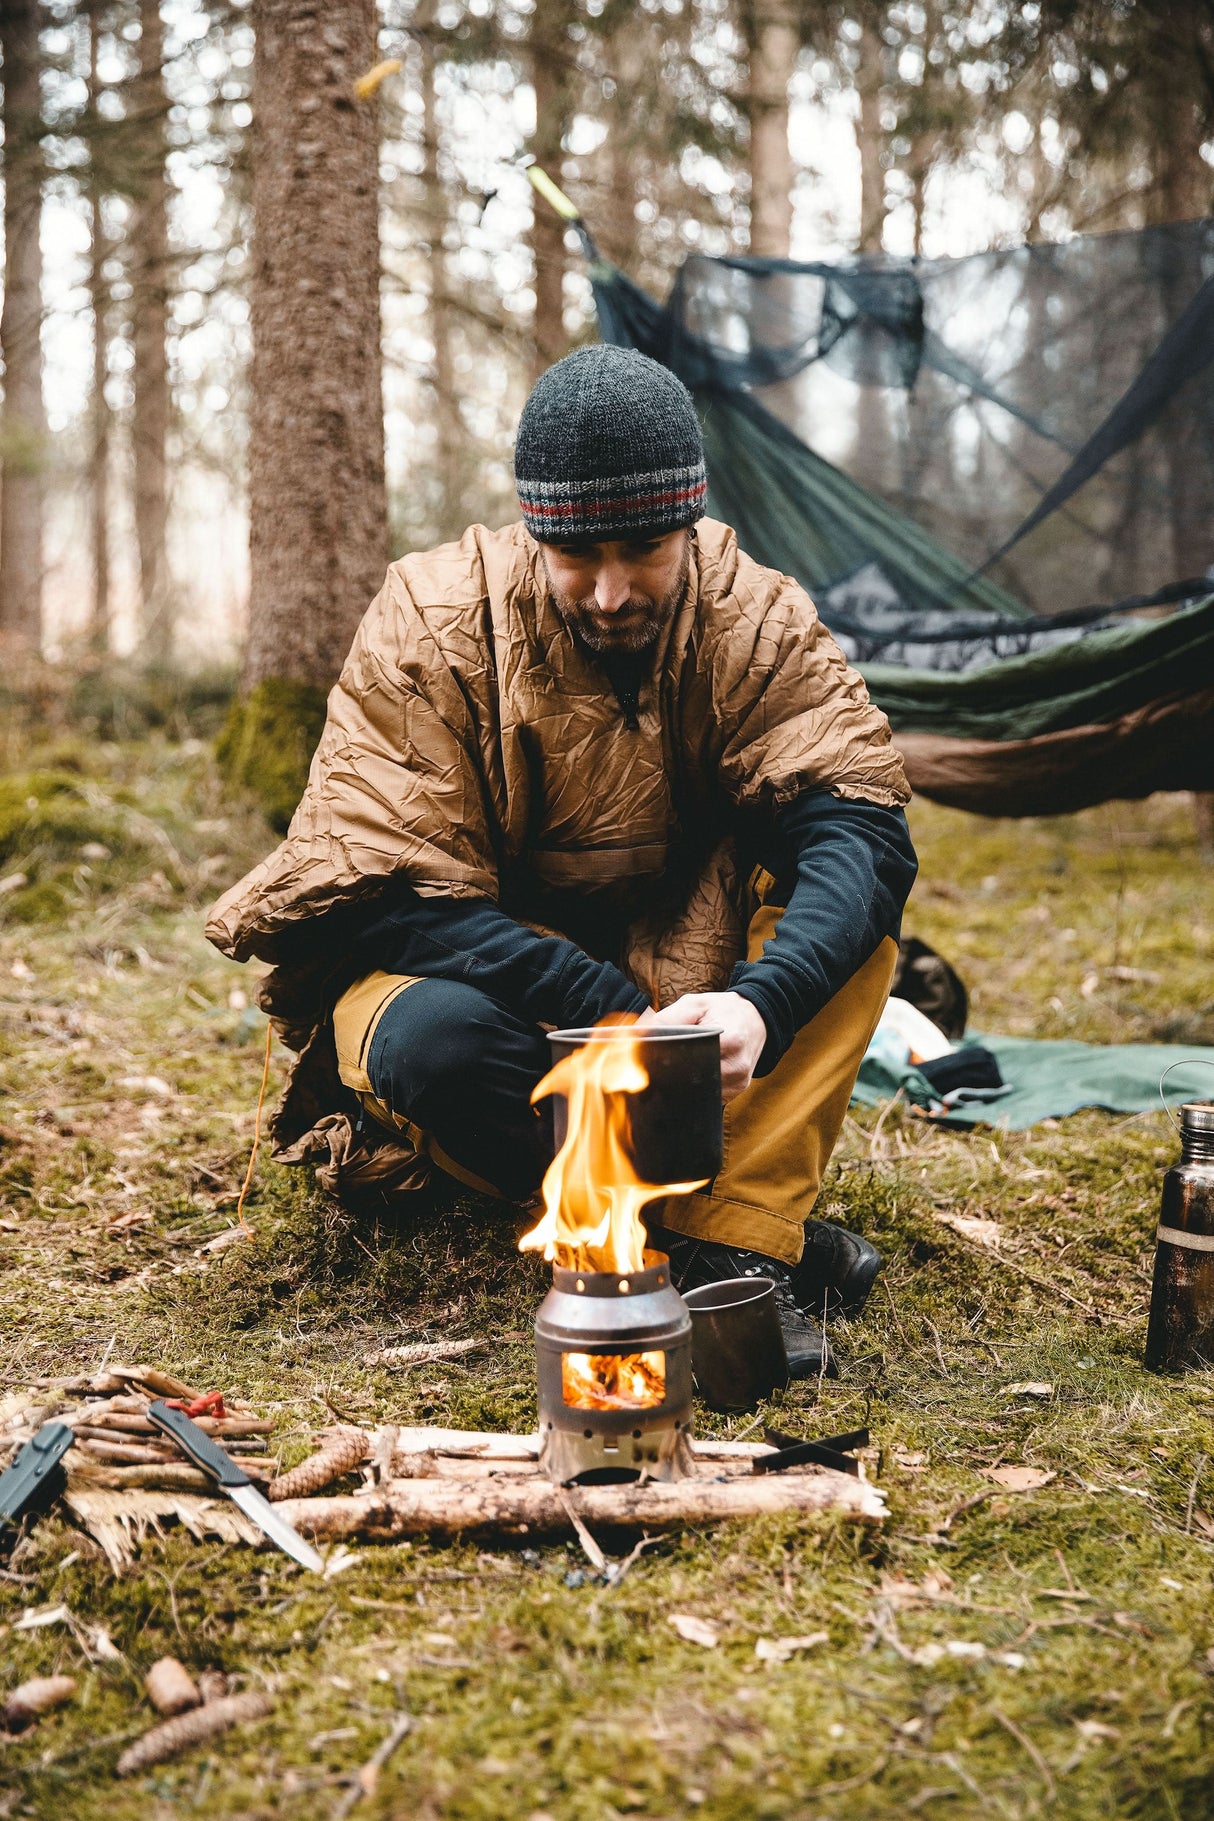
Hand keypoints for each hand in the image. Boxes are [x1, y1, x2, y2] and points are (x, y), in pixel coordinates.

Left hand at [642, 991, 767, 1101]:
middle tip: (655, 1069)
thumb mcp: (694, 1004)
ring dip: (684, 1085)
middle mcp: (737, 1066)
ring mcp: (739, 1082)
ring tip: (672, 1071)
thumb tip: (637, 1038)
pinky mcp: (738, 1090)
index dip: (668, 1064)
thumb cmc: (722, 1009)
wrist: (756, 1017)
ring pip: (701, 1094)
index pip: (692, 1063)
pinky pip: (710, 1096)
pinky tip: (688, 1076)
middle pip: (694, 1083)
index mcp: (730, 1041)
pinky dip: (697, 1089)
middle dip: (673, 1077)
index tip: (650, 1062)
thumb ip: (666, 1019)